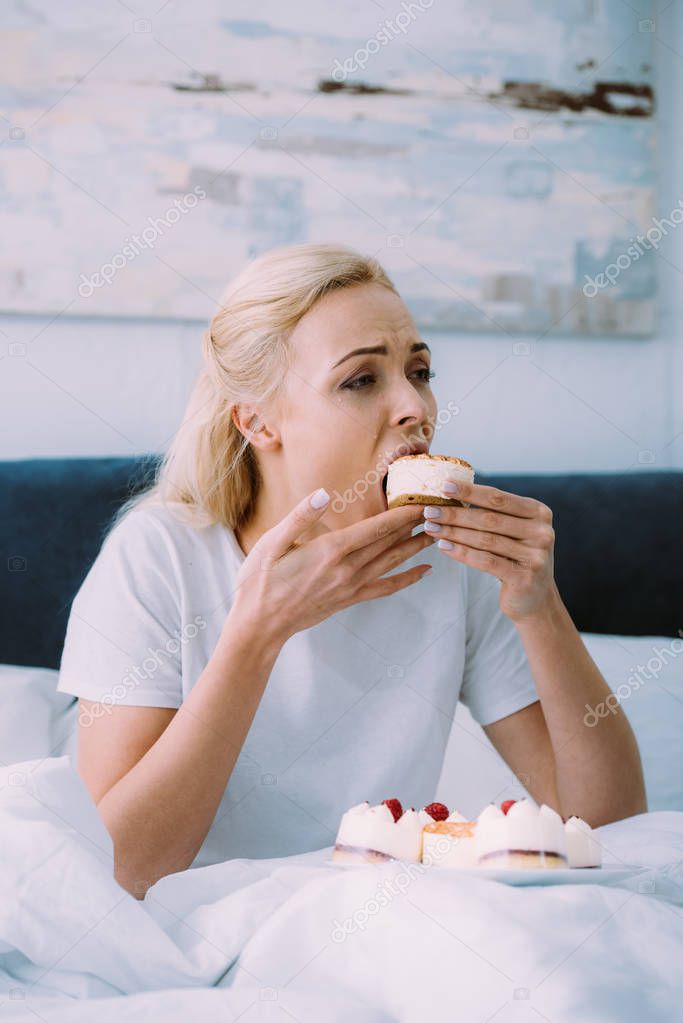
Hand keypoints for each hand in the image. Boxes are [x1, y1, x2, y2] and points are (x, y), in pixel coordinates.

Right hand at [228, 490, 433, 645]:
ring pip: (392, 562)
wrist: (260, 624)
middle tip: (440, 510)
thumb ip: (301, 517)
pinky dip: (407, 579)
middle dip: (416, 525)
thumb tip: (324, 493)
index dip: (403, 514)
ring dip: (417, 547)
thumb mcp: (271, 543)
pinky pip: (386, 588)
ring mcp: (351, 586)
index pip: (377, 527)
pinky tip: (424, 572)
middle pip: (391, 542)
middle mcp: (347, 569)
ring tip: (438, 533)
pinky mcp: (350, 599)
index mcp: (331, 550)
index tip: (424, 501)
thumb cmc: (260, 581)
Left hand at [422, 480, 555, 622]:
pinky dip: (461, 553)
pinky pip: (485, 561)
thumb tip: (452, 493)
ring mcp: (536, 555)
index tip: (444, 485)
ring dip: (454, 533)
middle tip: (430, 511)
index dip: (470, 491)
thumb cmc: (516, 557)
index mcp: (539, 512)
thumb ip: (494, 513)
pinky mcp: (524, 577)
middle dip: (455, 514)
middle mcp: (542, 531)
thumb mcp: (513, 530)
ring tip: (431, 528)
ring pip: (485, 540)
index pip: (499, 498)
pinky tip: (443, 547)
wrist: (534, 598)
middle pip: (489, 519)